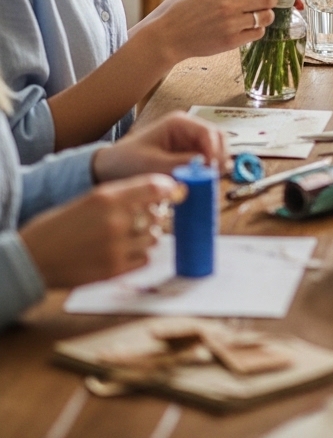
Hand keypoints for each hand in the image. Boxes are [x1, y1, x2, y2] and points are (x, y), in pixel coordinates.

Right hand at [19, 174, 183, 287]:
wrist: (34, 258)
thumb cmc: (62, 225)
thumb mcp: (91, 199)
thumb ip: (125, 194)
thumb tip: (162, 190)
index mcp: (108, 198)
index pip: (155, 187)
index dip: (168, 188)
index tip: (173, 191)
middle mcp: (116, 221)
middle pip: (157, 214)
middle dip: (152, 215)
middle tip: (140, 217)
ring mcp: (117, 247)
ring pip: (153, 238)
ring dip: (146, 236)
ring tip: (126, 236)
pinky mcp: (115, 270)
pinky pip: (145, 259)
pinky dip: (139, 255)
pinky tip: (122, 251)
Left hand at [92, 111, 227, 180]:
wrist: (108, 169)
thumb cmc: (126, 161)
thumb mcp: (153, 165)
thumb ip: (181, 165)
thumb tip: (207, 169)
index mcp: (179, 123)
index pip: (209, 132)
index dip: (215, 151)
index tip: (213, 171)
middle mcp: (188, 129)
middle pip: (217, 140)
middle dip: (218, 158)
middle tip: (213, 178)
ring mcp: (188, 141)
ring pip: (214, 151)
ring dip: (213, 166)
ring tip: (206, 182)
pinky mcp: (187, 154)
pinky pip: (205, 162)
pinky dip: (206, 172)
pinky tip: (200, 183)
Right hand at [137, 0, 283, 65]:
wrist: (167, 34)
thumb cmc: (185, 6)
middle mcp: (229, 4)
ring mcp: (231, 24)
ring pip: (266, 17)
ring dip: (267, 14)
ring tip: (260, 13)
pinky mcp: (232, 41)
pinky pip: (258, 33)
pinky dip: (257, 29)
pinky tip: (249, 25)